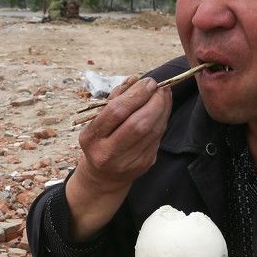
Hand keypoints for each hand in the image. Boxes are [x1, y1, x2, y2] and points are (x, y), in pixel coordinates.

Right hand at [76, 75, 171, 192]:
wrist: (103, 177)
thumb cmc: (100, 140)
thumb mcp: (97, 120)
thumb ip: (115, 99)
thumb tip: (135, 80)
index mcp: (91, 138)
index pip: (116, 112)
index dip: (136, 94)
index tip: (148, 82)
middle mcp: (107, 153)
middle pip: (138, 123)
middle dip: (153, 101)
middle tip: (159, 87)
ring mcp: (127, 162)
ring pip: (152, 131)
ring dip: (163, 109)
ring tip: (164, 95)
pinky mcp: (143, 165)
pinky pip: (157, 138)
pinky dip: (163, 120)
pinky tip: (163, 109)